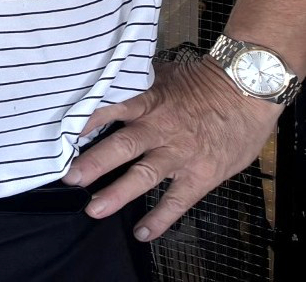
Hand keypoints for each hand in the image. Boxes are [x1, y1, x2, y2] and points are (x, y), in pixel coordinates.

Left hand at [64, 50, 283, 240]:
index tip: (59, 135)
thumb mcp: (165, 75)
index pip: (109, 111)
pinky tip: (142, 233)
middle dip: (93, 164)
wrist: (248, 90)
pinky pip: (178, 200)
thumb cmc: (205, 81)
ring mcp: (179, 154)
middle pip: (121, 146)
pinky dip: (160, 219)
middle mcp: (159, 129)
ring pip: (144, 176)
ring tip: (93, 209)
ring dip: (118, 194)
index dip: (85, 123)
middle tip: (69, 178)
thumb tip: (107, 77)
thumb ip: (137, 82)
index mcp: (148, 103)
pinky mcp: (201, 174)